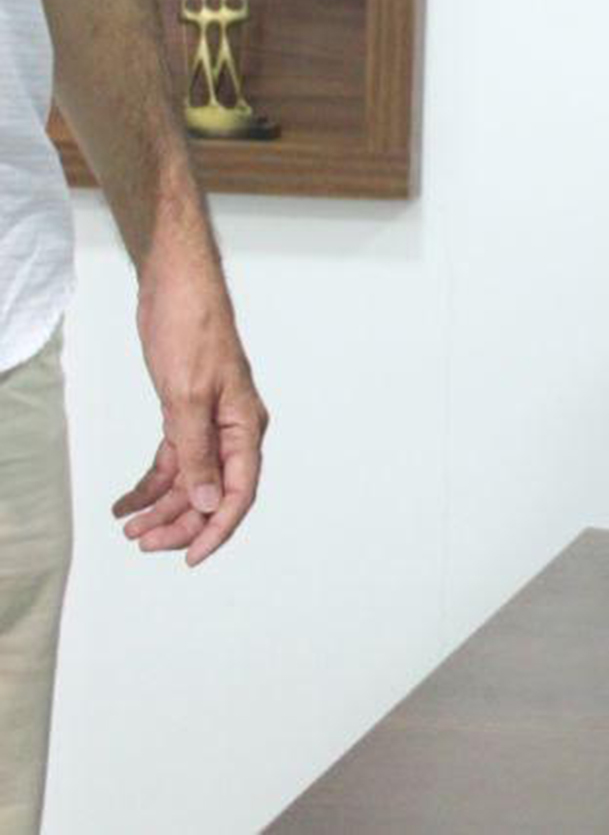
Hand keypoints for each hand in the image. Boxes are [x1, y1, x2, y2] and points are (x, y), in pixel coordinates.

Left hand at [113, 272, 266, 565]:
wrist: (176, 289)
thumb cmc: (193, 331)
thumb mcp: (188, 395)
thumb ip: (197, 450)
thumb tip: (207, 502)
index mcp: (244, 427)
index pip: (237, 490)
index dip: (216, 528)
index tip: (189, 557)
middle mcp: (232, 430)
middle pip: (211, 491)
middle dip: (180, 522)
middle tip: (143, 545)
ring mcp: (209, 422)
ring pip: (190, 479)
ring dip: (162, 506)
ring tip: (130, 529)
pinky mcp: (185, 413)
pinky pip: (172, 459)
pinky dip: (150, 483)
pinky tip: (126, 502)